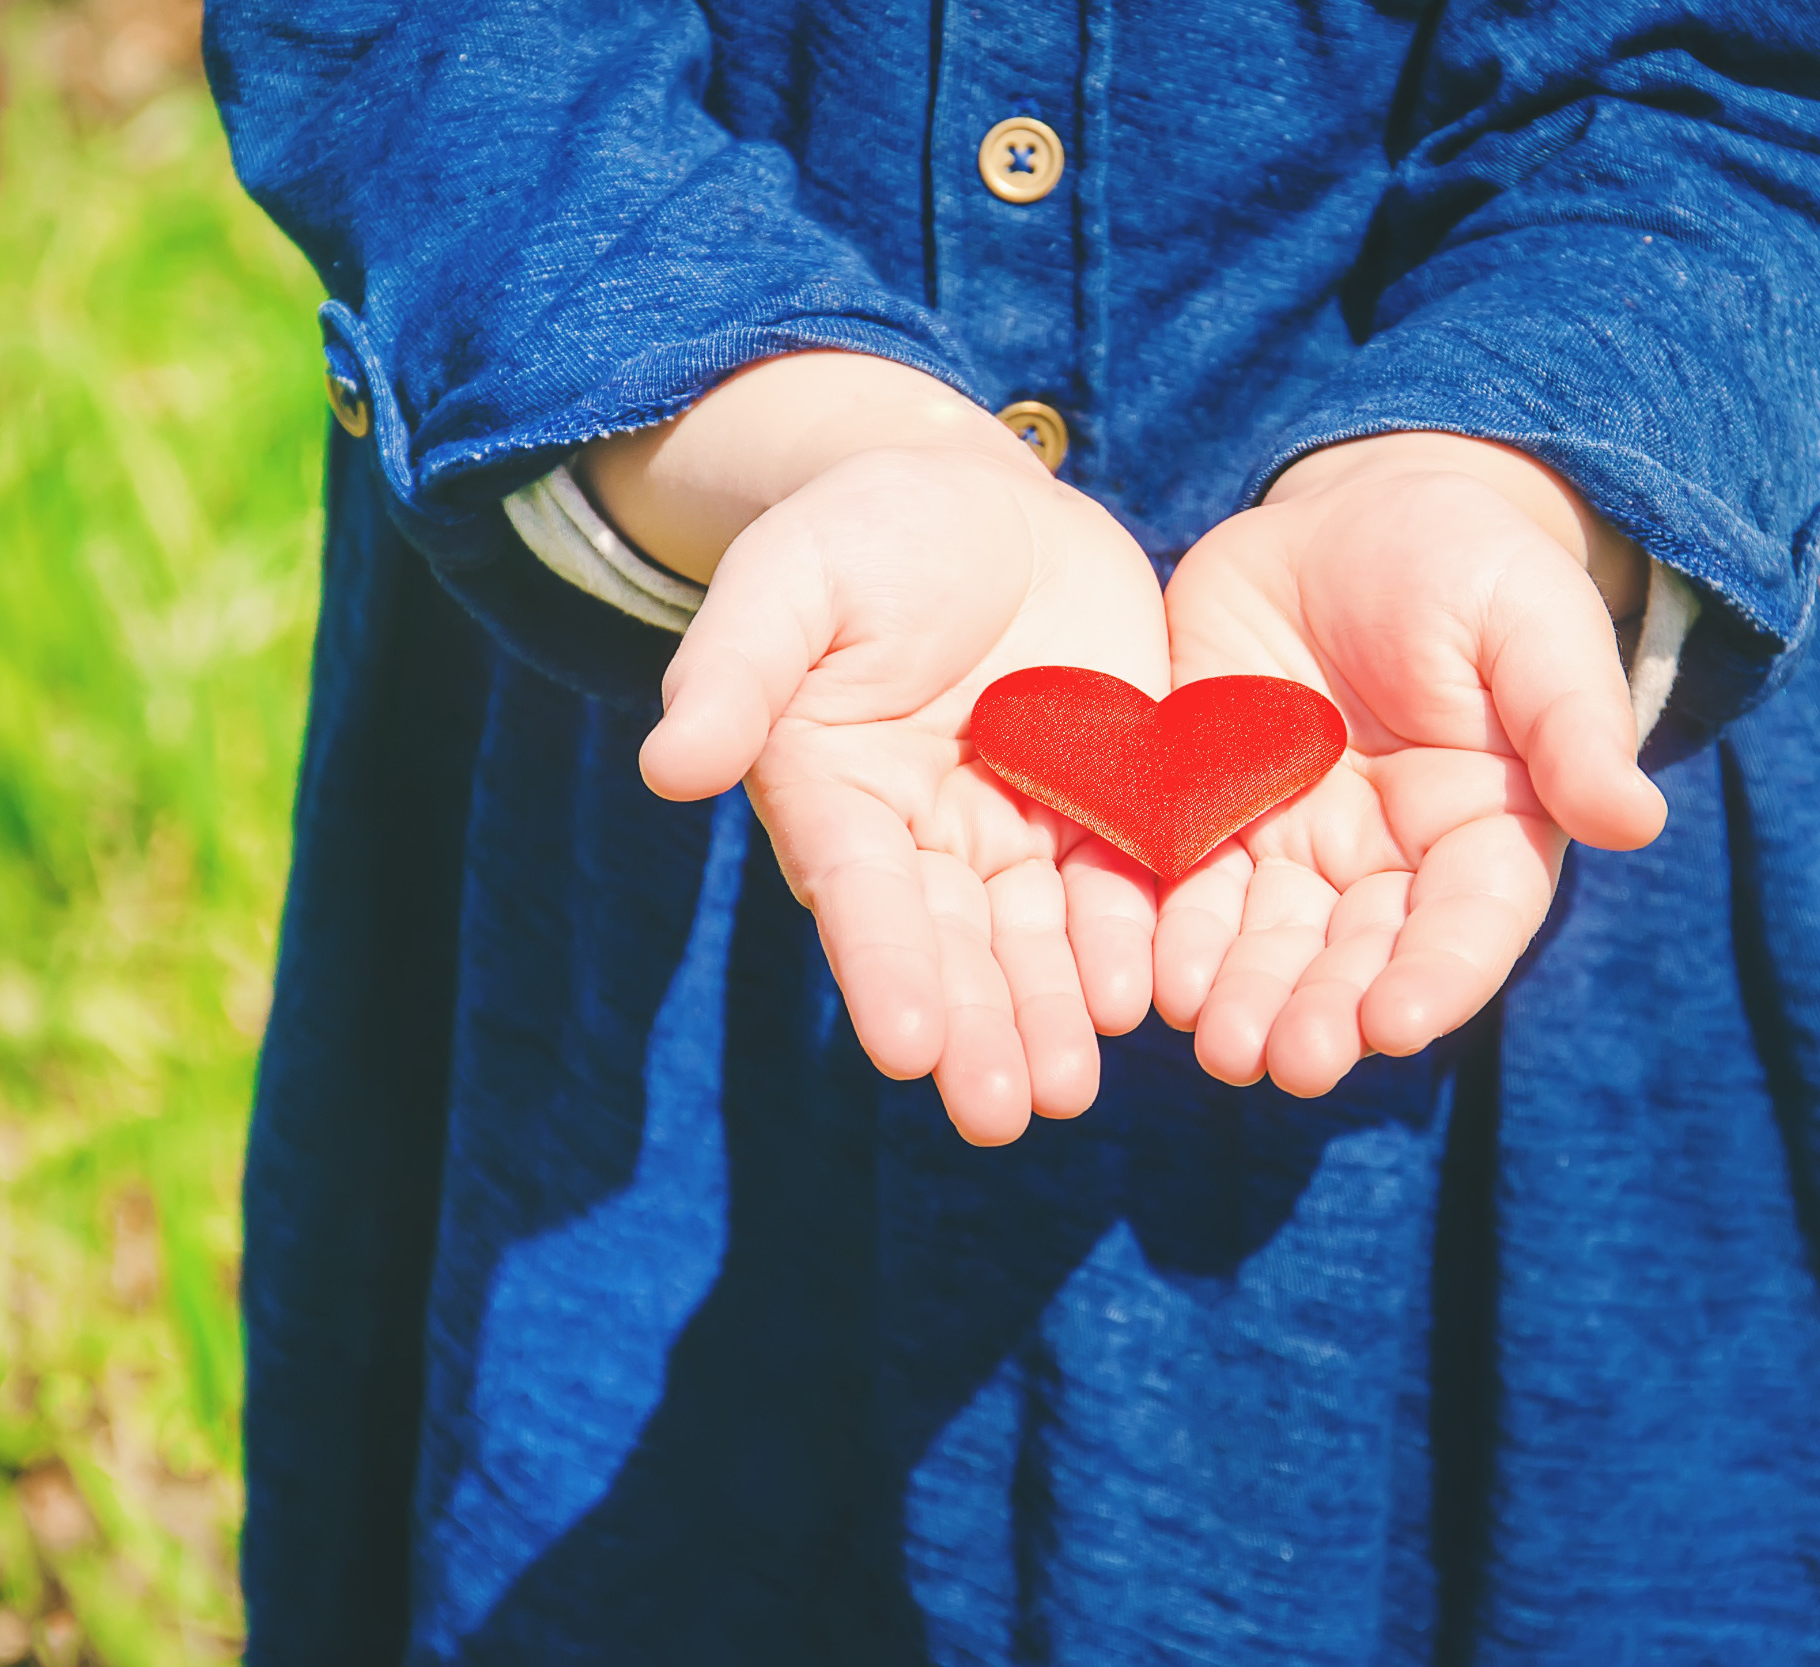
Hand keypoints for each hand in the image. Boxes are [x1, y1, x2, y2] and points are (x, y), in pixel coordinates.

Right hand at [593, 354, 1169, 1144]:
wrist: (984, 498)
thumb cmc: (862, 531)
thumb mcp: (791, 577)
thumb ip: (735, 669)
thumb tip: (666, 766)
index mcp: (841, 800)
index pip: (864, 898)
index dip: (886, 970)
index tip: (903, 1049)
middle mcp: (931, 839)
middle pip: (959, 947)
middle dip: (981, 1030)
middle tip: (1004, 1113)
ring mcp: (1026, 828)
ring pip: (1044, 938)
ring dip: (1057, 1014)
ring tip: (1072, 1088)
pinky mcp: (1115, 803)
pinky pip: (1131, 882)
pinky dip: (1139, 940)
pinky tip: (1152, 995)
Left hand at [1153, 432, 1666, 1097]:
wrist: (1350, 514)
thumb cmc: (1468, 563)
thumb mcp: (1532, 621)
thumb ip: (1572, 721)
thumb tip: (1636, 819)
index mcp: (1485, 832)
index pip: (1468, 925)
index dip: (1435, 979)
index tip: (1394, 1025)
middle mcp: (1386, 863)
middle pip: (1357, 958)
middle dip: (1323, 1013)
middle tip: (1288, 1061)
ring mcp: (1293, 845)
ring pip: (1267, 942)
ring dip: (1241, 996)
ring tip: (1216, 1042)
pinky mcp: (1207, 813)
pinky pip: (1181, 885)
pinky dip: (1164, 934)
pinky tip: (1148, 974)